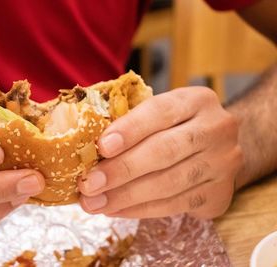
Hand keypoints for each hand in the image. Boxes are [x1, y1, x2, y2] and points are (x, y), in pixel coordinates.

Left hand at [79, 87, 242, 218]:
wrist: (218, 148)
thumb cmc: (175, 127)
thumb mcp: (160, 113)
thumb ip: (130, 122)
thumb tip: (86, 146)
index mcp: (196, 101)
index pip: (160, 111)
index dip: (130, 129)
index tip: (101, 147)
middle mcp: (216, 129)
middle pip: (165, 151)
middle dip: (122, 170)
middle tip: (89, 184)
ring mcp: (223, 164)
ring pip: (169, 183)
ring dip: (125, 196)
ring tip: (94, 203)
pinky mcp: (219, 194)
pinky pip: (174, 205)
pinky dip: (140, 209)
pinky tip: (115, 209)